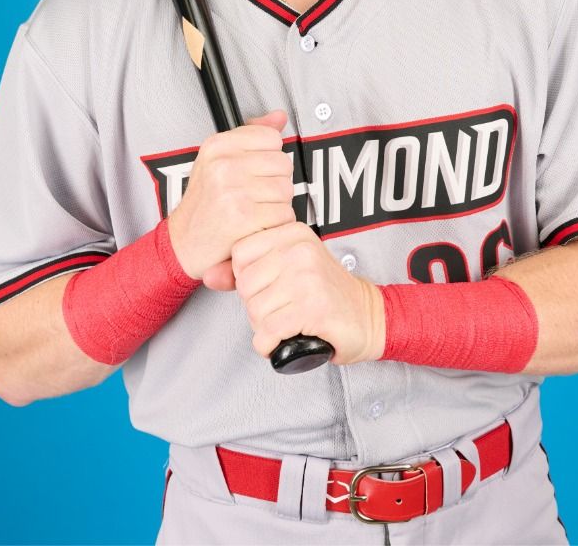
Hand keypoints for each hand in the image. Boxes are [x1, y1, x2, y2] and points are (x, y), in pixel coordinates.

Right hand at [165, 110, 295, 289]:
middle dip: (275, 182)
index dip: (268, 157)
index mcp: (216, 146)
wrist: (185, 243)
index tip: (252, 171)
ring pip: (287, 190)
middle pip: (283, 163)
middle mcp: (223, 165)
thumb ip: (251, 135)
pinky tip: (256, 225)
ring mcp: (233, 190)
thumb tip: (279, 116)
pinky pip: (284, 215)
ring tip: (253, 210)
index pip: (271, 137)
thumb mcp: (218, 160)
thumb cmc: (204, 203)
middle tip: (252, 195)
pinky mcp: (245, 217)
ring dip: (277, 205)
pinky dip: (276, 225)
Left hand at [230, 223, 383, 365]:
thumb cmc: (326, 295)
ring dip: (265, 326)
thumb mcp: (286, 270)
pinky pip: (268, 330)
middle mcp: (299, 250)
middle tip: (281, 310)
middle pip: (245, 284)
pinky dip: (268, 343)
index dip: (247, 279)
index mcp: (292, 234)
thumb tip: (207, 275)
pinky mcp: (313, 308)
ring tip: (288, 322)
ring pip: (255, 309)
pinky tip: (282, 340)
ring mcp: (307, 278)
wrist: (370, 317)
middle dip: (256, 305)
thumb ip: (247, 270)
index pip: (240, 254)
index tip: (270, 288)